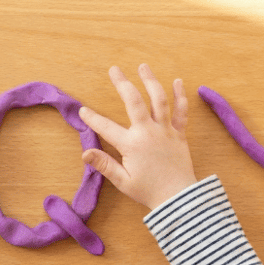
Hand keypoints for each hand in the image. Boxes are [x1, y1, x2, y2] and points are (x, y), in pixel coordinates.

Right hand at [79, 64, 197, 209]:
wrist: (179, 198)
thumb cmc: (149, 191)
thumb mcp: (122, 181)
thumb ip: (104, 164)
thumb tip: (85, 153)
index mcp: (132, 145)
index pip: (106, 128)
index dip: (92, 118)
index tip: (82, 110)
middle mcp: (148, 132)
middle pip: (134, 101)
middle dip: (122, 84)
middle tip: (114, 69)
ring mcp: (165, 131)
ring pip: (158, 100)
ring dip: (150, 81)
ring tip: (143, 66)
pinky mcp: (179, 134)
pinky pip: (181, 111)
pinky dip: (180, 95)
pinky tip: (177, 81)